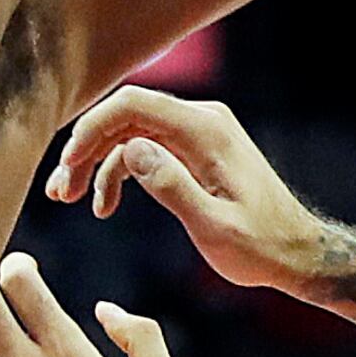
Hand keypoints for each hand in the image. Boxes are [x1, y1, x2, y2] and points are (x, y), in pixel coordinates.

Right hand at [48, 88, 329, 297]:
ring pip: (128, 133)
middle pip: (124, 116)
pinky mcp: (193, 149)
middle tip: (60, 191)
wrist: (296, 251)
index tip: (68, 167)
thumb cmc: (260, 245)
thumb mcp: (214, 226)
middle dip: (84, 150)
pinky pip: (143, 148)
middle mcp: (200, 120)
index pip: (132, 105)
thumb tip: (130, 151)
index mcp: (205, 132)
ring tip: (70, 199)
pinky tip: (104, 205)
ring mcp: (196, 132)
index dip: (90, 130)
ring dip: (95, 164)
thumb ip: (172, 186)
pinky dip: (118, 172)